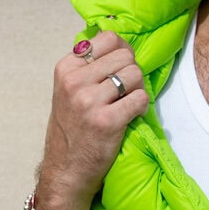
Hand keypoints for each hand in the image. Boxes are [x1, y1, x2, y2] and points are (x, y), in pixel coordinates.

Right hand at [34, 32, 148, 209]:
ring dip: (138, 90)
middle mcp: (75, 82)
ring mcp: (89, 101)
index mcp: (66, 68)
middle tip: (127, 91)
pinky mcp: (107, 121)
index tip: (120, 69)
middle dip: (132, 72)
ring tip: (128, 104)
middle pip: (125, 56)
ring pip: (135, 75)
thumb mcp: (69, 91)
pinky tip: (132, 116)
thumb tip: (119, 42)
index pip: (107, 39)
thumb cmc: (72, 131)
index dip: (122, 51)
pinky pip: (140, 99)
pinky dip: (142, 107)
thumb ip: (88, 67)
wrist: (66, 171)